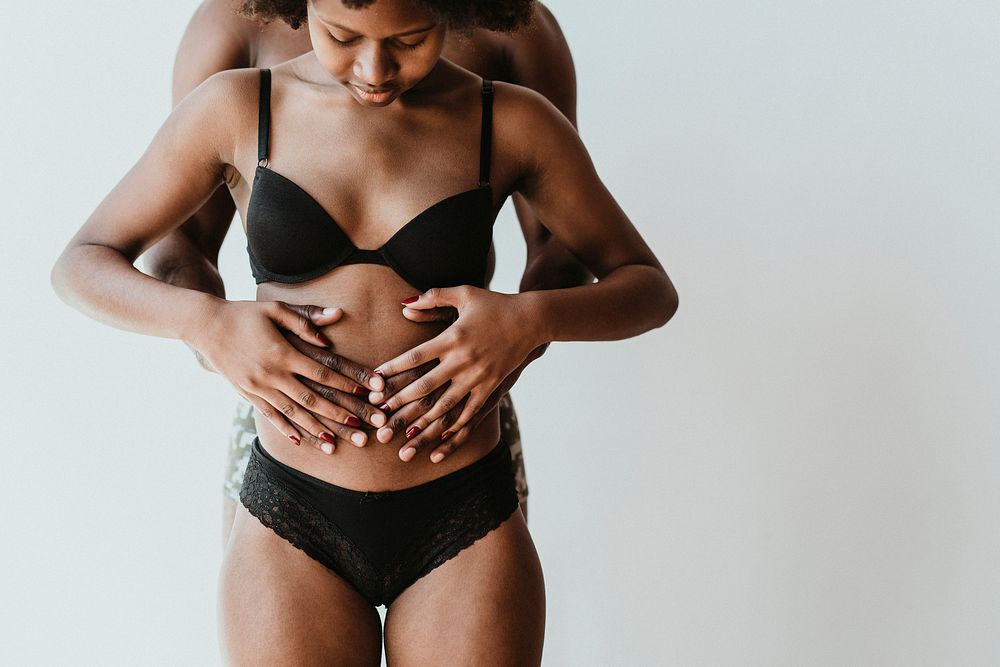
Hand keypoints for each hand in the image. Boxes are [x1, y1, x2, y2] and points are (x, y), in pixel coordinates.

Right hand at [186, 300, 384, 450]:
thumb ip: (305, 318)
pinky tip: (300, 441)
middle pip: (313, 399)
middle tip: (362, 429)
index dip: (347, 383)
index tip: (367, 393)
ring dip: (316, 429)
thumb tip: (335, 318)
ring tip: (335, 445)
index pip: (323, 371)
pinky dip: (286, 429)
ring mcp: (259, 387)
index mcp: (283, 352)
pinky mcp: (248, 394)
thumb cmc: (245, 314)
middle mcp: (272, 374)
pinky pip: (270, 415)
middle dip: (339, 414)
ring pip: (293, 413)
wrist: (206, 326)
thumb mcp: (275, 308)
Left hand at [373, 286, 542, 462]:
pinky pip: (471, 410)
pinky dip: (456, 425)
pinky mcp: (492, 385)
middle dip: (401, 402)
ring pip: (446, 403)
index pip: (415, 357)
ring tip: (405, 433)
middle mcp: (463, 359)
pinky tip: (441, 436)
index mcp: (452, 337)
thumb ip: (433, 297)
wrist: (531, 319)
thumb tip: (405, 305)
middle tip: (380, 416)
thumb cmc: (494, 304)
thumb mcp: (464, 293)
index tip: (375, 382)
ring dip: (424, 420)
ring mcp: (478, 375)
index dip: (393, 370)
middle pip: (426, 385)